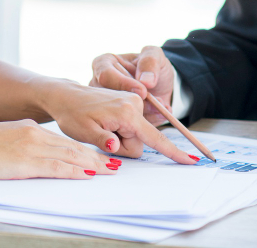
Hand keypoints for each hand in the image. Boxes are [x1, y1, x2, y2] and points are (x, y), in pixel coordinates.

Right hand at [0, 120, 119, 179]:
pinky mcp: (24, 161)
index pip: (63, 140)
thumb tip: (33, 154)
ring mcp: (30, 146)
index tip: (98, 156)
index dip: (84, 149)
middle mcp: (34, 134)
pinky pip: (55, 166)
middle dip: (95, 157)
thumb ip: (21, 144)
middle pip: (72, 146)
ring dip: (91, 164)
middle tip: (114, 165)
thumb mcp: (3, 139)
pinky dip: (74, 171)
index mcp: (29, 128)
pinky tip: (87, 175)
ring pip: (69, 155)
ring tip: (109, 171)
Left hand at [45, 80, 196, 164]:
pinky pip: (130, 125)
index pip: (154, 138)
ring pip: (134, 134)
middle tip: (101, 134)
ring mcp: (132, 101)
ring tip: (100, 126)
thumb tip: (116, 145)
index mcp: (126, 112)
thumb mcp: (84, 132)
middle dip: (122, 144)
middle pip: (139, 140)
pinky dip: (119, 129)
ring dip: (119, 136)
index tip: (191, 160)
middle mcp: (134, 103)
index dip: (172, 152)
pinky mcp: (129, 101)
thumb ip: (103, 140)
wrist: (65, 96)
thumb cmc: (72, 113)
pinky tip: (103, 122)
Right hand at [90, 46, 175, 126]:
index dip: (124, 84)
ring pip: (118, 116)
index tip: (143, 91)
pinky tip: (160, 115)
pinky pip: (127, 127)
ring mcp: (106, 105)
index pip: (105, 76)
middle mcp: (100, 86)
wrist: (159, 84)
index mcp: (103, 64)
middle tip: (157, 105)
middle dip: (136, 105)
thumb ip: (150, 61)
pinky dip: (147, 122)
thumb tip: (145, 80)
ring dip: (144, 115)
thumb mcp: (154, 55)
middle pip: (109, 100)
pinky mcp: (116, 121)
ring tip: (162, 109)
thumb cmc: (152, 65)